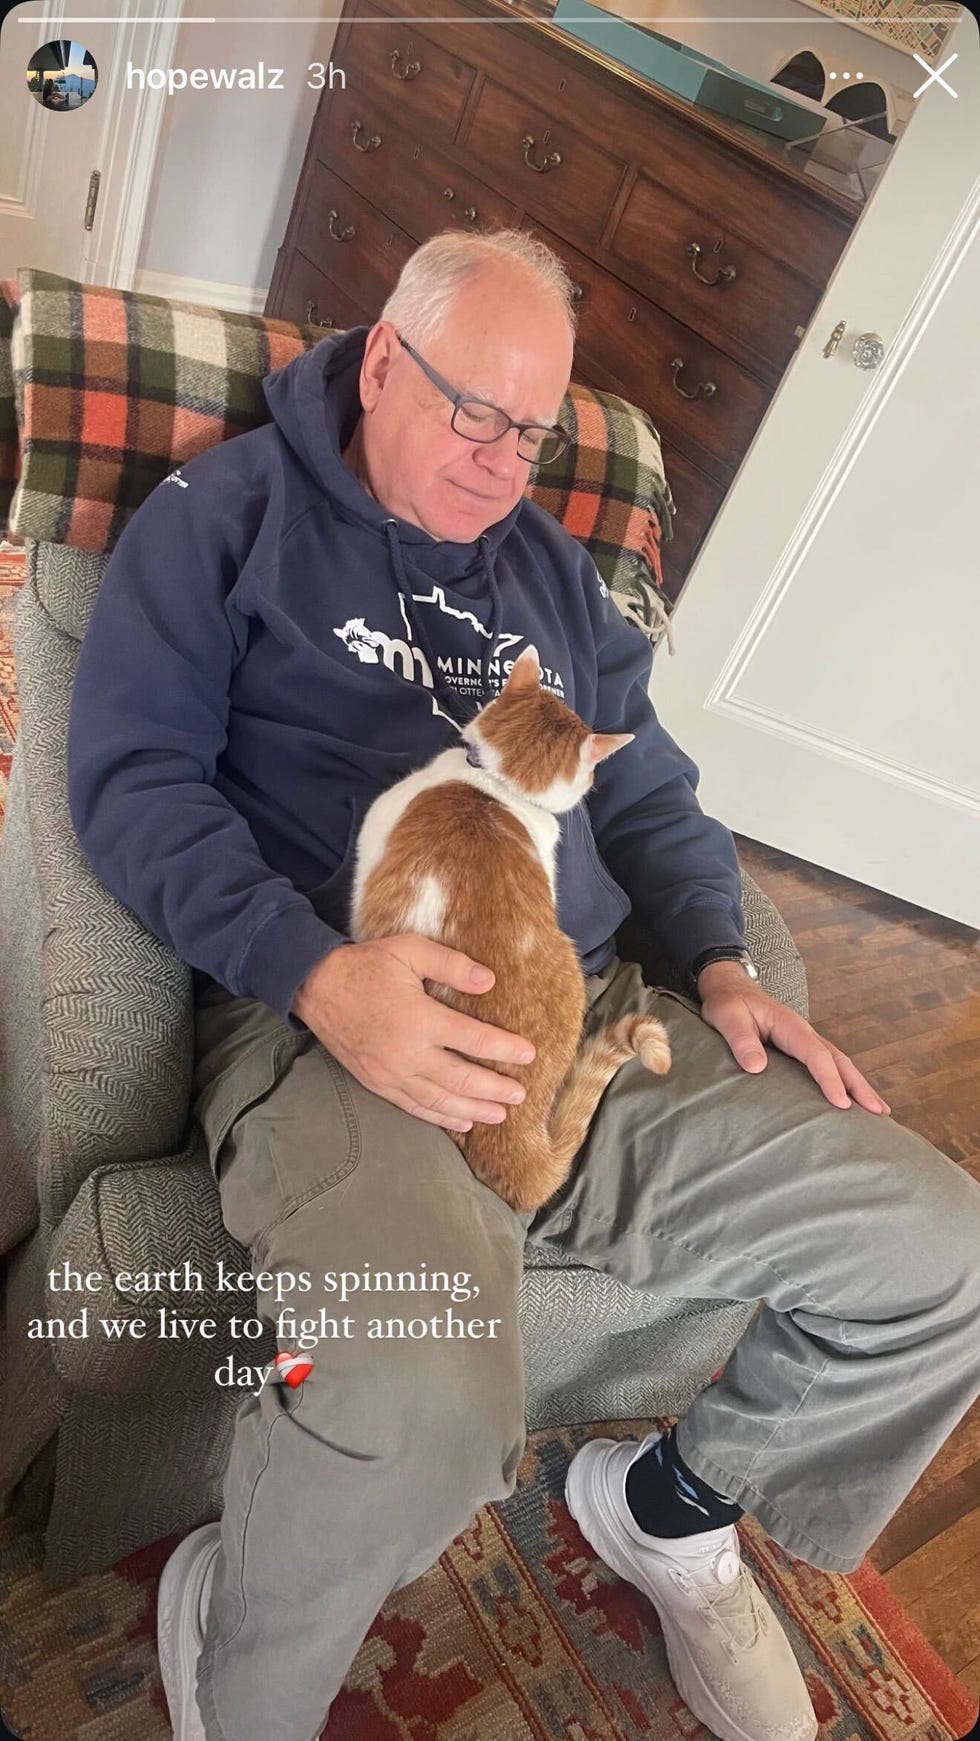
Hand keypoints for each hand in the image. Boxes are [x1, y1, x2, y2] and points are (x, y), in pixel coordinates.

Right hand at [291, 934, 535, 1134]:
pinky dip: (440, 1117)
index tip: (528, 1054)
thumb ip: (451, 964)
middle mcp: (407, 1053)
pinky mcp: (378, 1083)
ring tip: (500, 1115)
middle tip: (520, 1094)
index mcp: (419, 1018)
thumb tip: (488, 981)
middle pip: (462, 1078)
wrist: (316, 987)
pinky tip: (461, 1122)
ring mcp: (391, 1073)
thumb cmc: (366, 965)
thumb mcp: (409, 950)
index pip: (473, 1039)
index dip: (504, 1048)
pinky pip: (414, 1107)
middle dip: (495, 1088)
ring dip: (473, 1109)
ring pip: (440, 1100)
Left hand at [696, 960, 890, 1114]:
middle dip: (859, 1086)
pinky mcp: (801, 1049)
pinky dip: (845, 1082)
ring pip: (839, 1063)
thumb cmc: (728, 1004)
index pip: (816, 1055)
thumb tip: (757, 1068)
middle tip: (878, 1112)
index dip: (830, 1080)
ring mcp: (805, 1040)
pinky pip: (829, 1065)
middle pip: (839, 1060)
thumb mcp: (727, 1018)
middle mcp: (804, 1033)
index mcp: (790, 1026)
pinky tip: (853, 1099)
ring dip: (859, 1086)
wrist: (730, 989)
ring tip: (878, 1111)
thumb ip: (741, 1041)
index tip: (841, 1104)